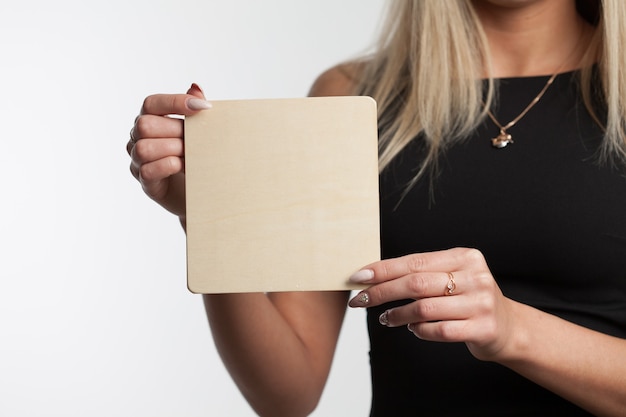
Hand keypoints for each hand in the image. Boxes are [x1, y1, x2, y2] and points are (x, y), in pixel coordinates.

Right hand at [127, 83, 210, 219]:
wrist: (203, 193)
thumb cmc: (198, 158)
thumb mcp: (199, 134)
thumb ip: (195, 111)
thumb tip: (196, 87)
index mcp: (150, 120)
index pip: (151, 103)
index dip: (175, 102)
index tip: (203, 107)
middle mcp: (138, 138)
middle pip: (145, 125)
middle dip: (176, 130)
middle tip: (198, 140)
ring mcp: (138, 161)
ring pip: (144, 148)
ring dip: (172, 149)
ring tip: (191, 155)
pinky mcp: (146, 183)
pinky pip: (147, 170)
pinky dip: (166, 166)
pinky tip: (182, 166)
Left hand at [348, 247, 516, 361]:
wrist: (508, 327)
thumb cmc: (468, 299)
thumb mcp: (453, 277)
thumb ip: (422, 273)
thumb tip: (374, 276)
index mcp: (465, 257)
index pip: (415, 261)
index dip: (383, 270)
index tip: (358, 277)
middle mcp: (475, 276)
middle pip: (416, 284)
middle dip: (382, 292)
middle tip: (361, 300)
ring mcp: (481, 303)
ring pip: (424, 308)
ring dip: (397, 315)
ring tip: (386, 318)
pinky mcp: (483, 328)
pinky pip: (438, 330)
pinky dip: (418, 330)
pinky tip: (412, 329)